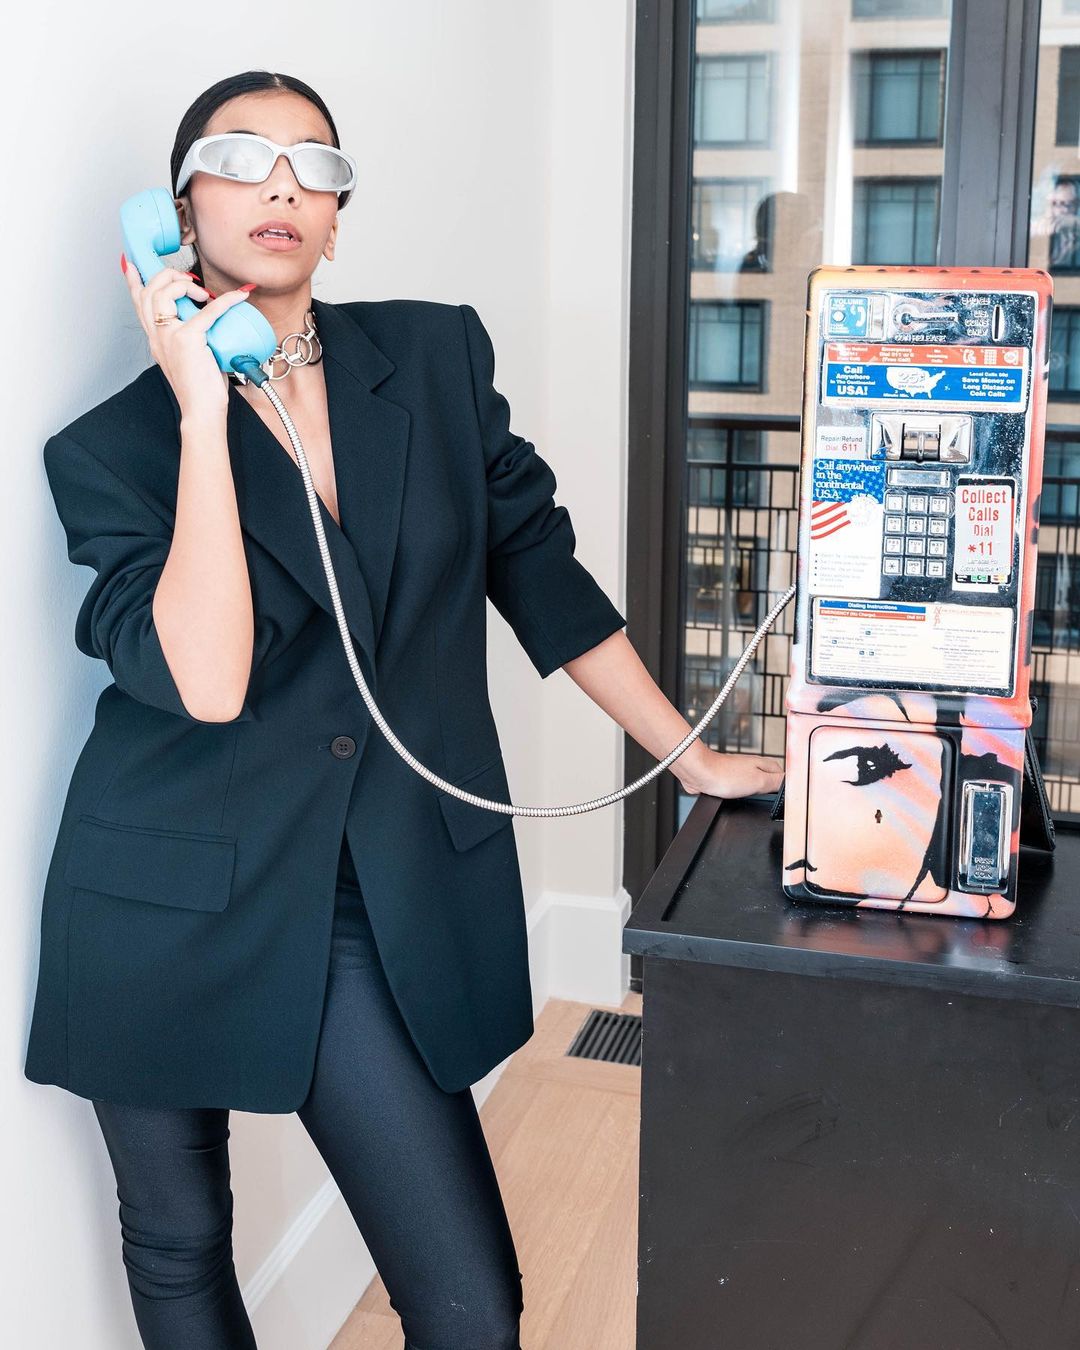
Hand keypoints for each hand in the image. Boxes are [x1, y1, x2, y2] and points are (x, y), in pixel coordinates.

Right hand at [120, 254, 253, 421]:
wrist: (201, 412)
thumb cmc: (200, 389)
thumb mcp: (189, 357)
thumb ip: (191, 337)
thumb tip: (211, 322)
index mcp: (155, 339)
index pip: (138, 303)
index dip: (134, 280)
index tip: (132, 264)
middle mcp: (157, 335)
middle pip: (149, 290)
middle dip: (167, 276)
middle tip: (189, 281)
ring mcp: (169, 336)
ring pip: (164, 293)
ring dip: (184, 284)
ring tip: (203, 292)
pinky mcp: (188, 340)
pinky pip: (207, 311)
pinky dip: (225, 301)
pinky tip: (237, 297)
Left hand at [676, 747, 783, 800]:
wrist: (699, 774)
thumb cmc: (724, 775)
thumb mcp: (759, 781)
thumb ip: (777, 782)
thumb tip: (793, 784)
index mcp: (765, 764)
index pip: (785, 776)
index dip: (787, 788)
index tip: (789, 799)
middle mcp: (754, 767)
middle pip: (771, 781)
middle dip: (772, 793)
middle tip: (773, 803)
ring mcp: (741, 773)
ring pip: (756, 786)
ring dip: (757, 795)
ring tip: (758, 802)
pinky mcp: (729, 780)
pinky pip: (742, 789)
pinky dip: (743, 796)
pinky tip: (741, 800)